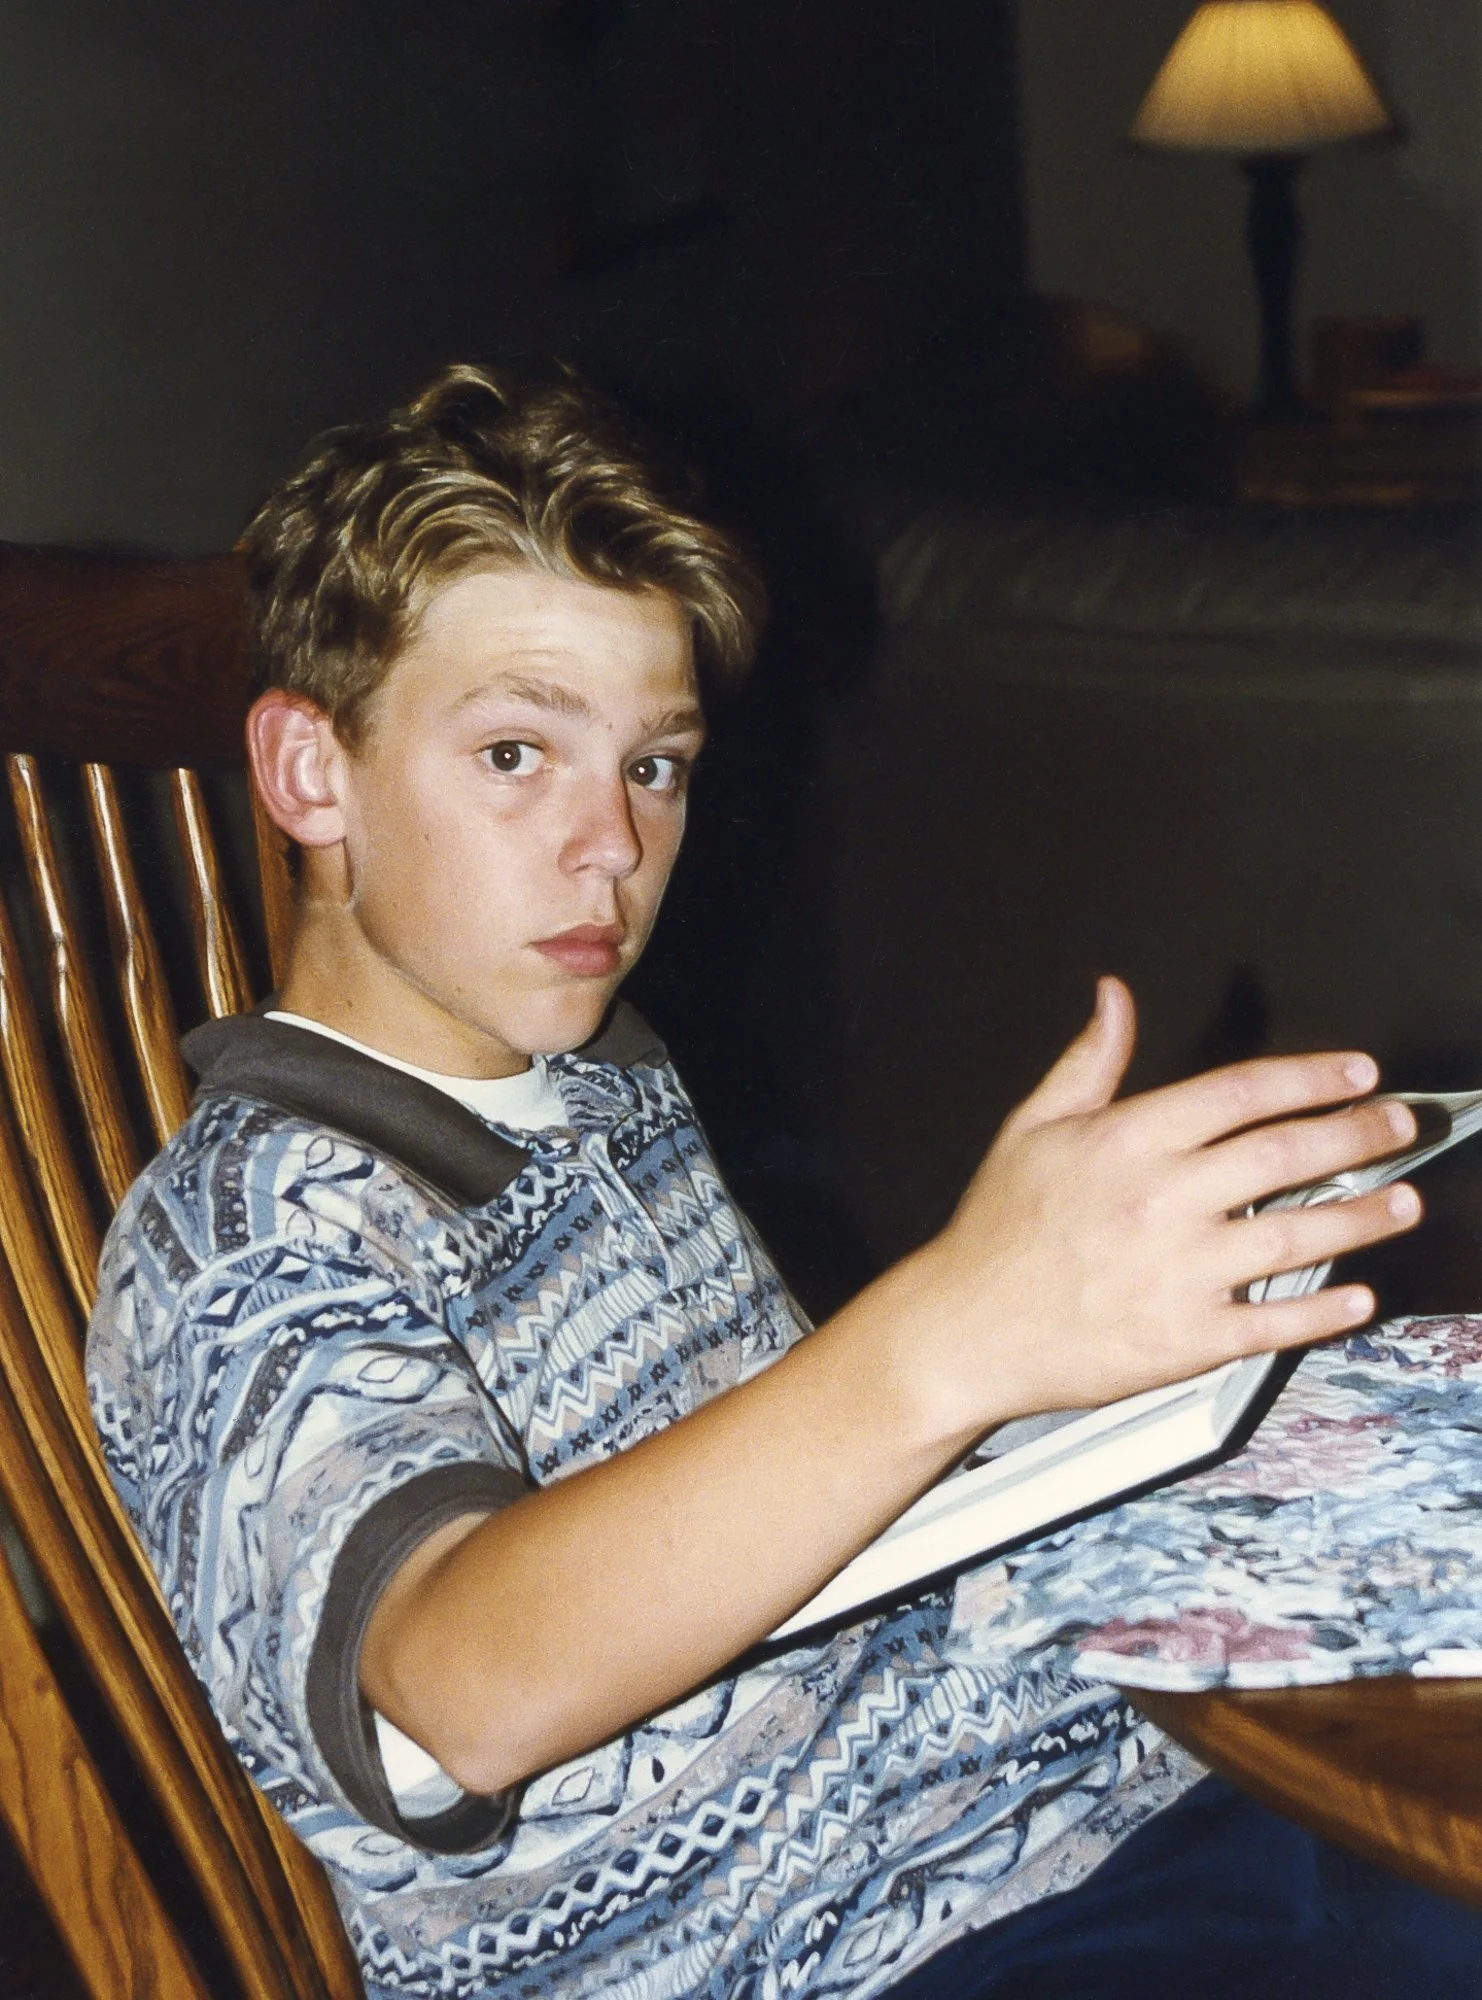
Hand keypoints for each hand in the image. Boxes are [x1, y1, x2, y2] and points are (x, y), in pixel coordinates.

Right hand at [910, 977, 1419, 1445]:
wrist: (963, 1329)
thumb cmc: (995, 1233)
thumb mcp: (1031, 1127)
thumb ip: (1088, 1060)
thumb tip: (1113, 998)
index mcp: (1127, 1141)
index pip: (1242, 1091)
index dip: (1311, 1076)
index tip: (1354, 1073)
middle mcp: (1161, 1200)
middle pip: (1287, 1152)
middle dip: (1360, 1133)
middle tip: (1399, 1124)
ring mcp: (1179, 1271)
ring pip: (1298, 1233)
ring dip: (1364, 1216)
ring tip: (1401, 1202)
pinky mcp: (1186, 1338)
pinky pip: (1275, 1321)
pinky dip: (1325, 1309)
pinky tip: (1357, 1294)